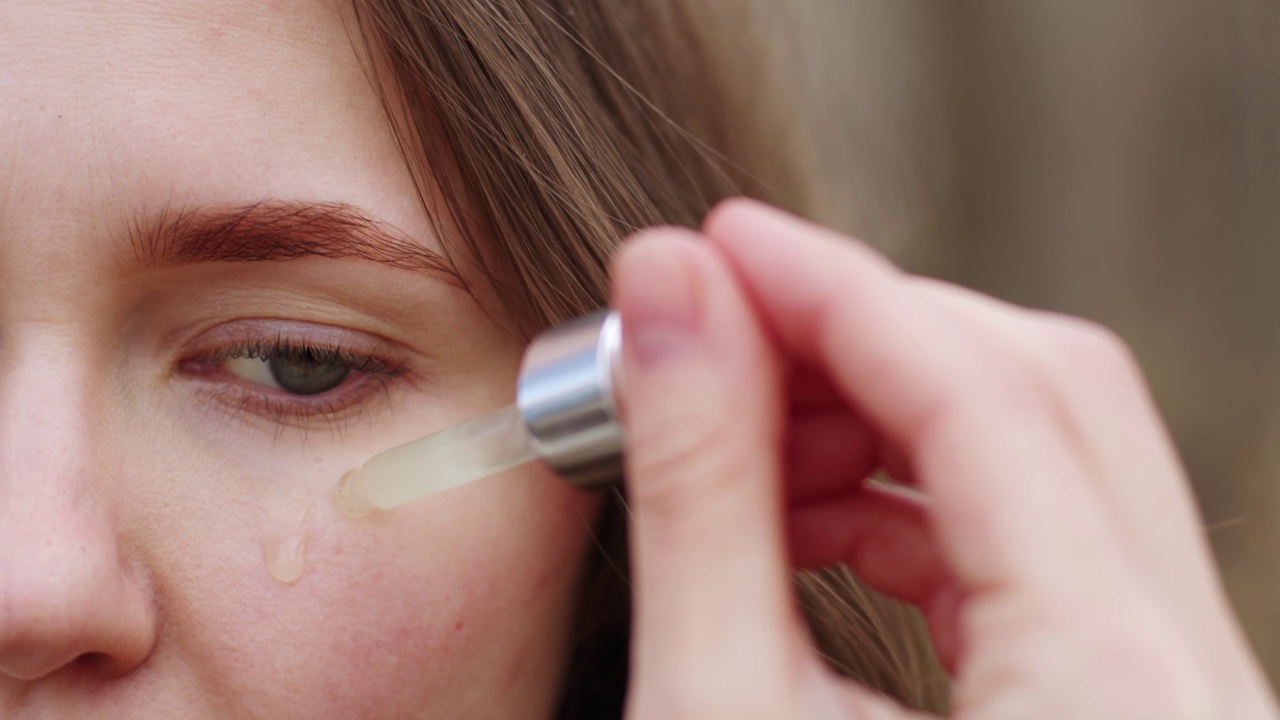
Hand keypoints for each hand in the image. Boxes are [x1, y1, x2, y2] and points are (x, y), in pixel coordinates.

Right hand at [610, 199, 1277, 718]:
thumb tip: (670, 300)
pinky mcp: (1129, 705)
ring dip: (887, 419)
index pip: (984, 392)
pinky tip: (811, 515)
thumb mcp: (716, 709)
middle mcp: (1185, 685)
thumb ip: (698, 495)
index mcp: (1111, 692)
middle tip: (720, 334)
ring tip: (748, 443)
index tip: (719, 245)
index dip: (834, 291)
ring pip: (1056, 454)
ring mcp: (1173, 693)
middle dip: (865, 340)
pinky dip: (919, 500)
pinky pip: (1048, 539)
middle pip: (1046, 391)